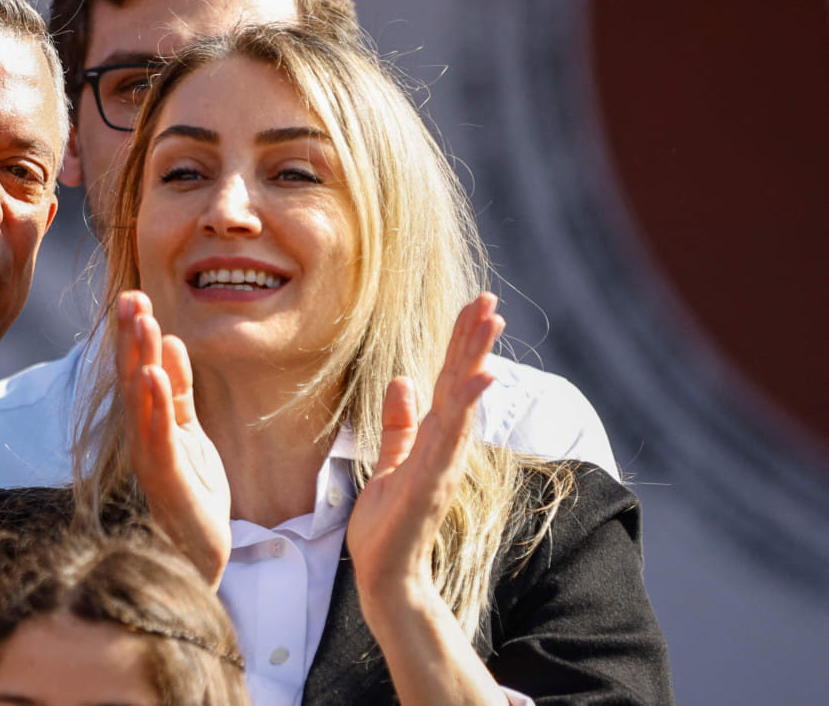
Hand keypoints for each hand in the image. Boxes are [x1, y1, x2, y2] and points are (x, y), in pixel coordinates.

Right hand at [116, 290, 231, 585]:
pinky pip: (158, 434)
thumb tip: (171, 340)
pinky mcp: (165, 477)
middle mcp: (141, 436)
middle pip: (131, 378)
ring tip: (142, 323)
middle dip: (130, 337)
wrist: (199, 550)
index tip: (135, 297)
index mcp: (147, 422)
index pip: (136, 370)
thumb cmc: (192, 490)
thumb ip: (179, 389)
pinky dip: (154, 404)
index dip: (134, 334)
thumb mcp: (190, 429)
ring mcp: (149, 456)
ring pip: (139, 400)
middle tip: (130, 297)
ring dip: (139, 359)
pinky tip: (152, 375)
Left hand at [347, 293, 503, 612]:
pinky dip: (466, 408)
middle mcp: (446, 446)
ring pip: (462, 402)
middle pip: (463, 383)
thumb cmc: (387, 525)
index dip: (461, 344)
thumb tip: (402, 380)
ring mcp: (443, 463)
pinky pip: (450, 438)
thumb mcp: (388, 462)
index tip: (475, 307)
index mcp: (434, 439)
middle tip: (489, 299)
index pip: (450, 381)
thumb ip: (399, 424)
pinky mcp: (432, 482)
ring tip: (490, 322)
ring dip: (476, 361)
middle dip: (474, 341)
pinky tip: (478, 379)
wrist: (385, 575)